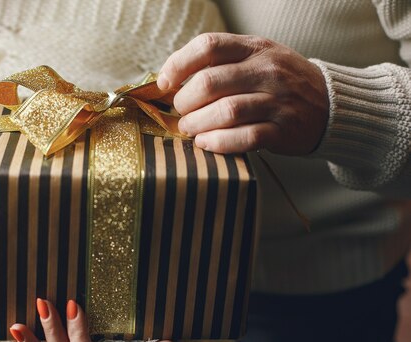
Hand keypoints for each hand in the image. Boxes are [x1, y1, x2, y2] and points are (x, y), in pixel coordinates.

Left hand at [158, 33, 328, 155]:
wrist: (331, 105)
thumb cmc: (281, 83)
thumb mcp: (257, 59)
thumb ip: (221, 63)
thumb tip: (171, 78)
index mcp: (255, 47)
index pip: (208, 46)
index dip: (178, 64)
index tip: (165, 83)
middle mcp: (267, 70)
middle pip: (210, 82)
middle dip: (185, 101)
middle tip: (181, 112)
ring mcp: (277, 100)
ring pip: (226, 111)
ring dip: (198, 124)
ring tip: (190, 129)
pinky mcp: (283, 130)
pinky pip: (245, 137)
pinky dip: (219, 142)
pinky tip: (206, 143)